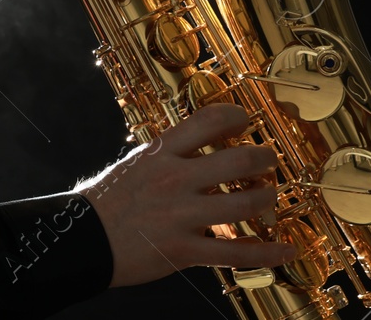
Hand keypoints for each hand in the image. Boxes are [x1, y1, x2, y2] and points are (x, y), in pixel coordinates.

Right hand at [77, 103, 296, 287]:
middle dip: (265, 159)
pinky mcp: (185, 250)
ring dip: (267, 199)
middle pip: (239, 160)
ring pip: (246, 204)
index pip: (208, 120)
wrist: (84, 238)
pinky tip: (285, 250)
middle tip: (268, 162)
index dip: (236, 117)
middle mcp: (174, 179)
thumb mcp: (134, 164)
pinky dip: (269, 252)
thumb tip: (196, 145)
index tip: (245, 122)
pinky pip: (237, 252)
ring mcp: (181, 215)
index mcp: (160, 153)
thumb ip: (166, 156)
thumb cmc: (105, 202)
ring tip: (267, 197)